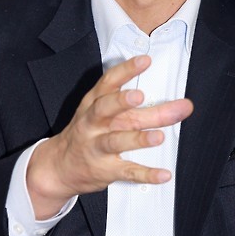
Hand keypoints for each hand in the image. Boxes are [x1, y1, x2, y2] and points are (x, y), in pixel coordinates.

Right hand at [27, 55, 192, 218]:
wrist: (59, 167)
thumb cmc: (88, 132)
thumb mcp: (99, 111)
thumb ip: (129, 102)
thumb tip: (175, 101)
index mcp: (93, 103)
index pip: (108, 82)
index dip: (126, 70)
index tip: (145, 61)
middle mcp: (93, 123)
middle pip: (107, 109)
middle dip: (122, 101)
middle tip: (140, 96)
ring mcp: (97, 147)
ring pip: (116, 141)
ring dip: (138, 138)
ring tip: (159, 137)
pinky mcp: (105, 170)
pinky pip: (126, 171)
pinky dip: (146, 174)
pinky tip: (163, 174)